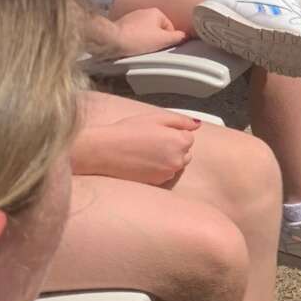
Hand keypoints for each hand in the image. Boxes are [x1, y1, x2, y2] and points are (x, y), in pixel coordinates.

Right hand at [72, 109, 200, 185]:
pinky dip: (158, 170)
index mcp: (180, 141)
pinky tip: (143, 163)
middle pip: (185, 153)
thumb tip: (196, 125)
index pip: (189, 138)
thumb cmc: (128, 131)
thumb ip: (180, 121)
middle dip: (174, 147)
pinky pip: (165, 175)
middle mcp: (177, 160)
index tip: (158, 133)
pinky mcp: (157, 183)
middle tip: (151, 142)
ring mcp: (167, 173)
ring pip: (175, 165)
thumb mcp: (156, 118)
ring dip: (167, 159)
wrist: (104, 151)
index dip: (173, 134)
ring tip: (145, 152)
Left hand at [109, 7, 186, 55]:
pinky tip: (131, 46)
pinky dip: (134, 40)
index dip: (167, 40)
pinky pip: (134, 33)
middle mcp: (144, 11)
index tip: (160, 47)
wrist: (111, 41)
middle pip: (157, 29)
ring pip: (145, 32)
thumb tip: (185, 36)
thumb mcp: (163, 40)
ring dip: (144, 40)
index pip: (170, 28)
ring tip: (139, 48)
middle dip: (155, 40)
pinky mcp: (122, 25)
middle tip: (150, 49)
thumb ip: (177, 37)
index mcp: (156, 12)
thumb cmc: (137, 39)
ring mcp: (132, 17)